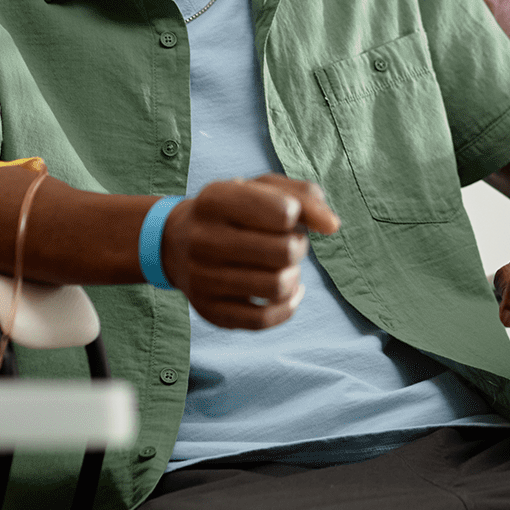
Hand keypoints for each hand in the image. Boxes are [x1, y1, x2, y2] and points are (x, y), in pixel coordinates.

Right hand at [161, 174, 341, 329]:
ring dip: (294, 276)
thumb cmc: (235, 210)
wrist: (177, 242)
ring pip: (277, 287)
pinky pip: (263, 320)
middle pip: (284, 252)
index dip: (296, 214)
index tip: (285, 214)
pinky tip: (288, 291)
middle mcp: (203, 239)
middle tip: (287, 242)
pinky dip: (288, 307)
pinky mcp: (209, 310)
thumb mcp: (264, 189)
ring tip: (284, 266)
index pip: (284, 212)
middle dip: (298, 246)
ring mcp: (202, 278)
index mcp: (216, 199)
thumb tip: (332, 226)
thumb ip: (305, 197)